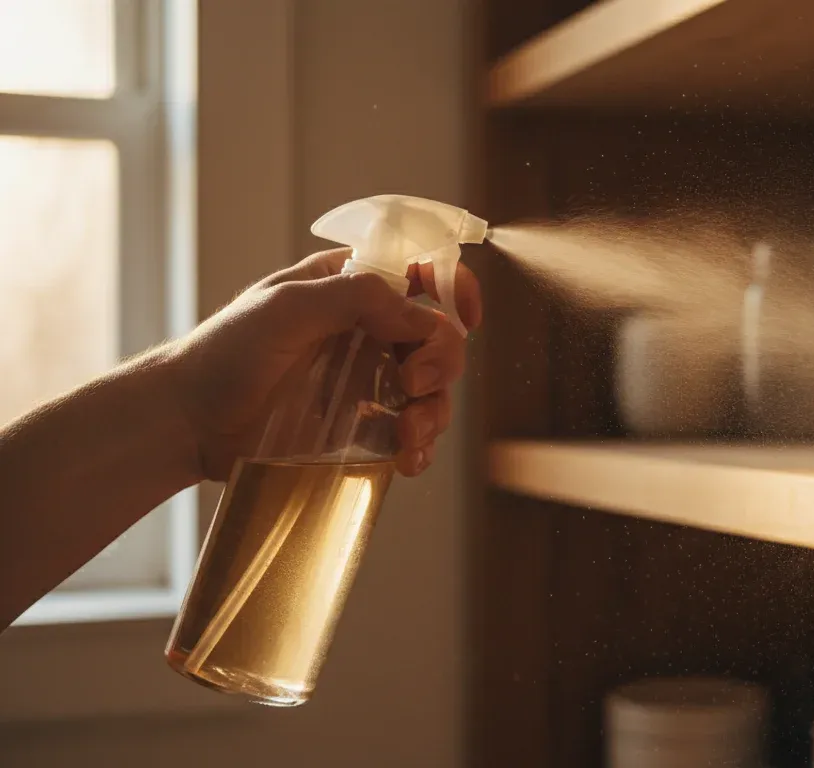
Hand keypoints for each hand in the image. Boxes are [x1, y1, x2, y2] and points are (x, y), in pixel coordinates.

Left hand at [168, 248, 481, 480]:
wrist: (187, 422)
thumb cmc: (225, 351)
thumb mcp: (287, 307)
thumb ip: (357, 298)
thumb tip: (423, 318)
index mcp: (351, 288)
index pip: (421, 274)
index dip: (454, 288)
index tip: (466, 316)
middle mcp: (367, 331)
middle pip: (439, 338)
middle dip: (441, 362)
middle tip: (411, 383)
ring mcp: (366, 381)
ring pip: (432, 390)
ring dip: (434, 412)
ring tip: (408, 436)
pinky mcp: (360, 428)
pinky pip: (410, 433)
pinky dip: (420, 447)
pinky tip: (407, 459)